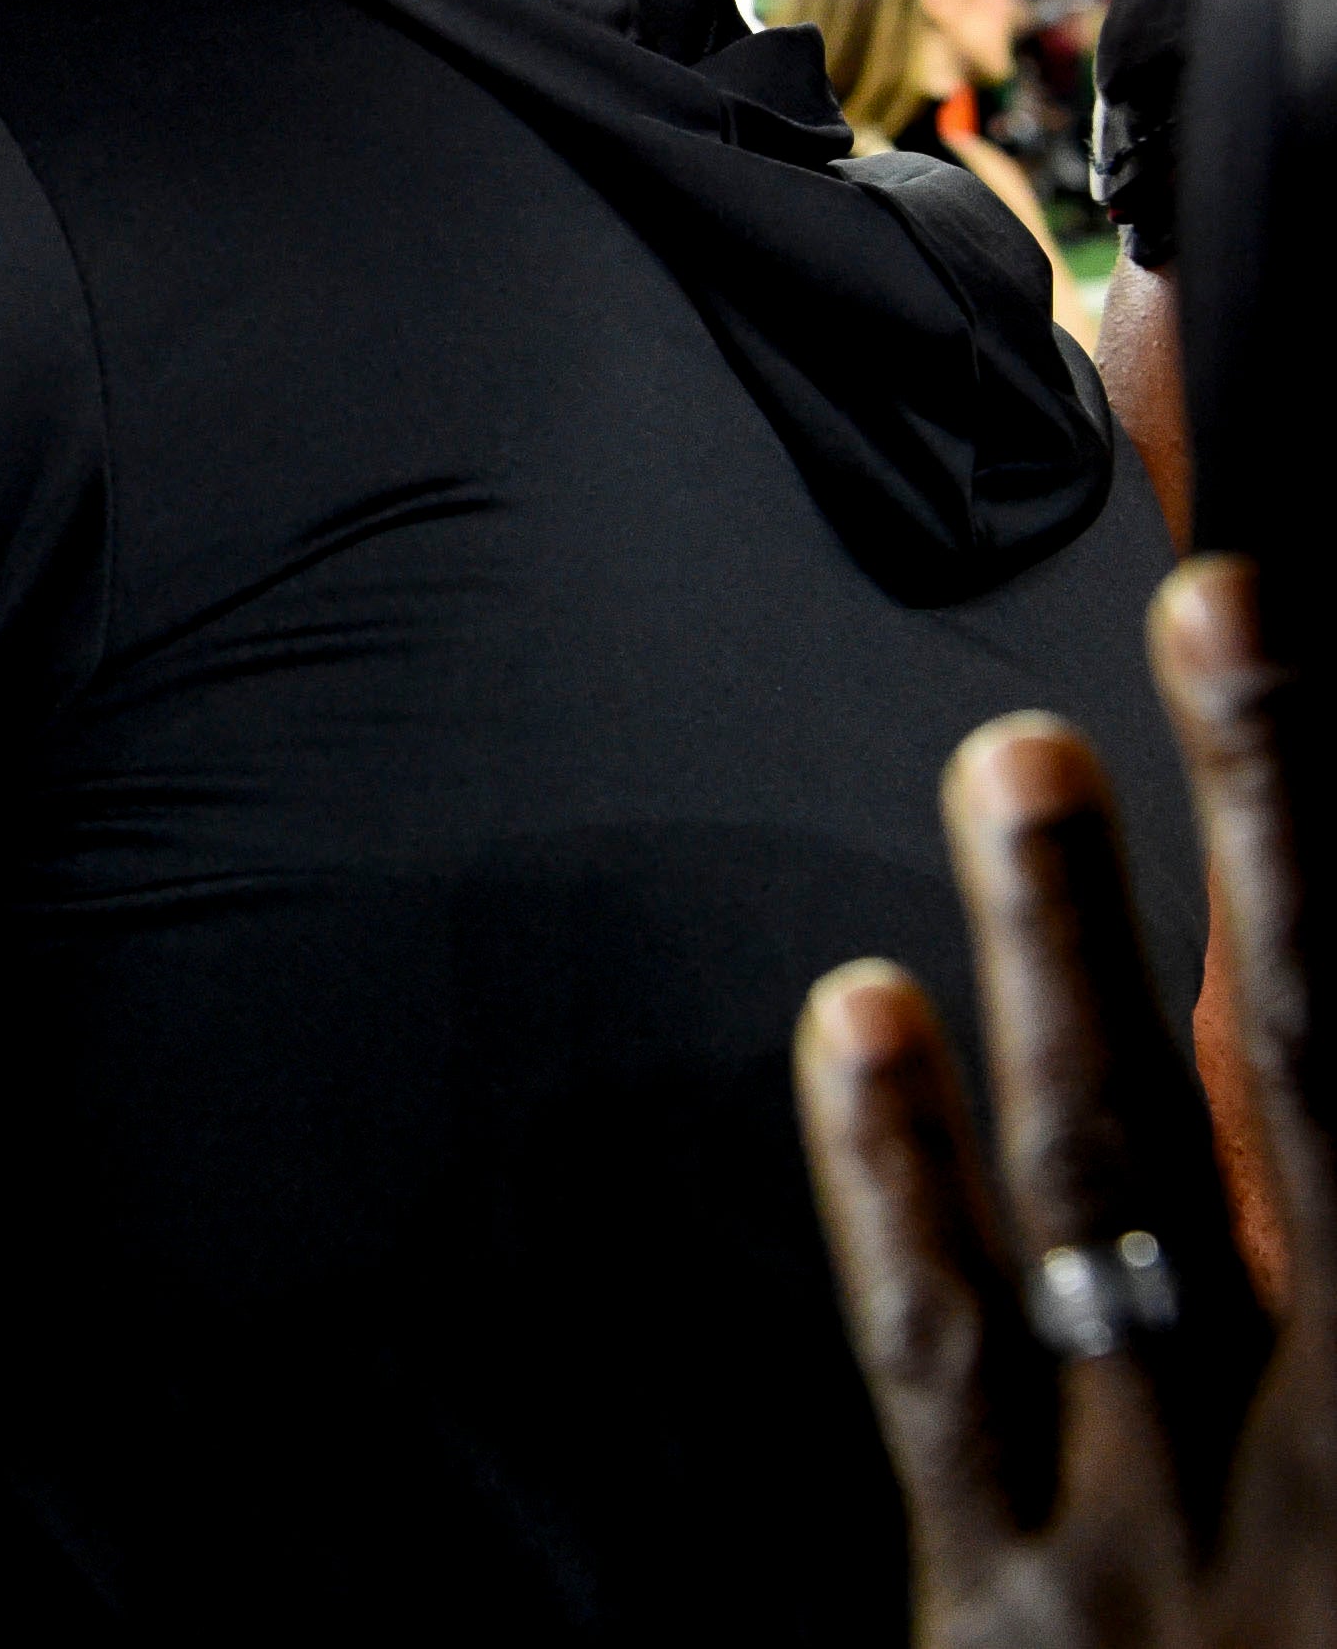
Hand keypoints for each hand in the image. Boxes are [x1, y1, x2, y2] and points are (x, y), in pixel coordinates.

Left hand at [799, 557, 1332, 1647]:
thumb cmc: (1336, 1628)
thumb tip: (1311, 1060)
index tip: (1315, 638)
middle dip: (1294, 834)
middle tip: (1221, 600)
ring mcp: (1188, 1542)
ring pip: (1129, 1198)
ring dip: (1076, 958)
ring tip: (1016, 753)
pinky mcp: (1015, 1622)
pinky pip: (950, 1379)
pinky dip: (896, 1184)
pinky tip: (857, 1009)